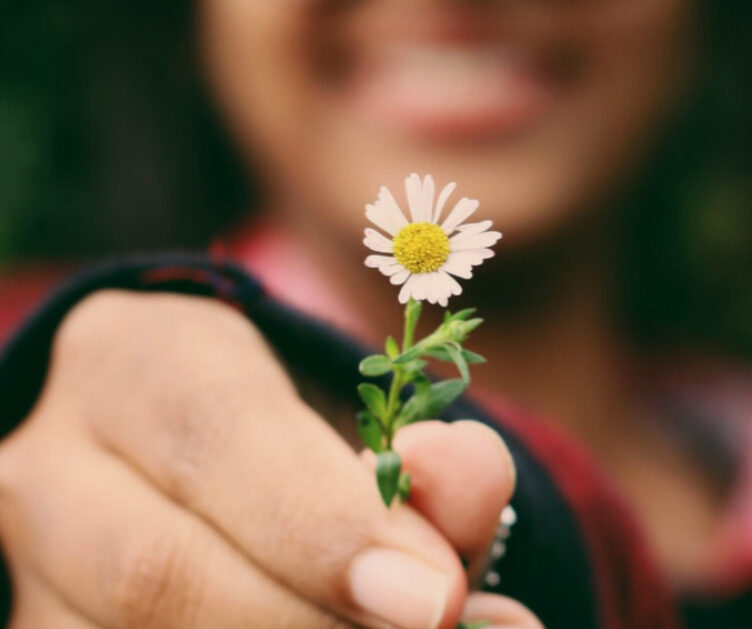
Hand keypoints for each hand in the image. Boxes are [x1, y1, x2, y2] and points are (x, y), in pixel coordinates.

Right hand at [0, 290, 540, 627]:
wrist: (171, 458)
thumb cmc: (278, 426)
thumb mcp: (349, 411)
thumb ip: (423, 453)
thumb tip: (471, 480)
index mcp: (131, 361)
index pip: (216, 439)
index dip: (328, 525)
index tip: (438, 593)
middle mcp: (49, 464)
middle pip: (155, 571)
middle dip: (306, 620)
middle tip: (439, 628)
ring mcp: (29, 565)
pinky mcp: (38, 626)